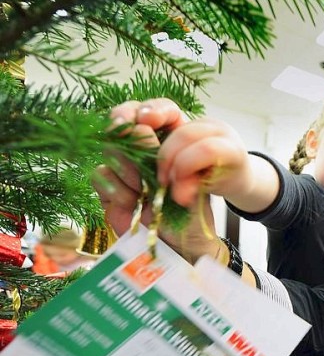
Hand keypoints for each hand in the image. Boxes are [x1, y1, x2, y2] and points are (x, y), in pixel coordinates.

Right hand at [94, 98, 222, 262]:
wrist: (185, 245)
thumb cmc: (192, 211)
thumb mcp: (190, 180)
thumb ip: (170, 155)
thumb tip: (143, 132)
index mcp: (166, 141)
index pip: (152, 112)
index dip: (150, 109)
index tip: (151, 119)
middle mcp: (141, 151)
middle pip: (123, 124)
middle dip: (132, 137)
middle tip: (145, 155)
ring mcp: (122, 169)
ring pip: (110, 150)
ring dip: (128, 167)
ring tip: (145, 190)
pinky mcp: (107, 189)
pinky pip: (100, 176)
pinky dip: (117, 188)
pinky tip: (134, 203)